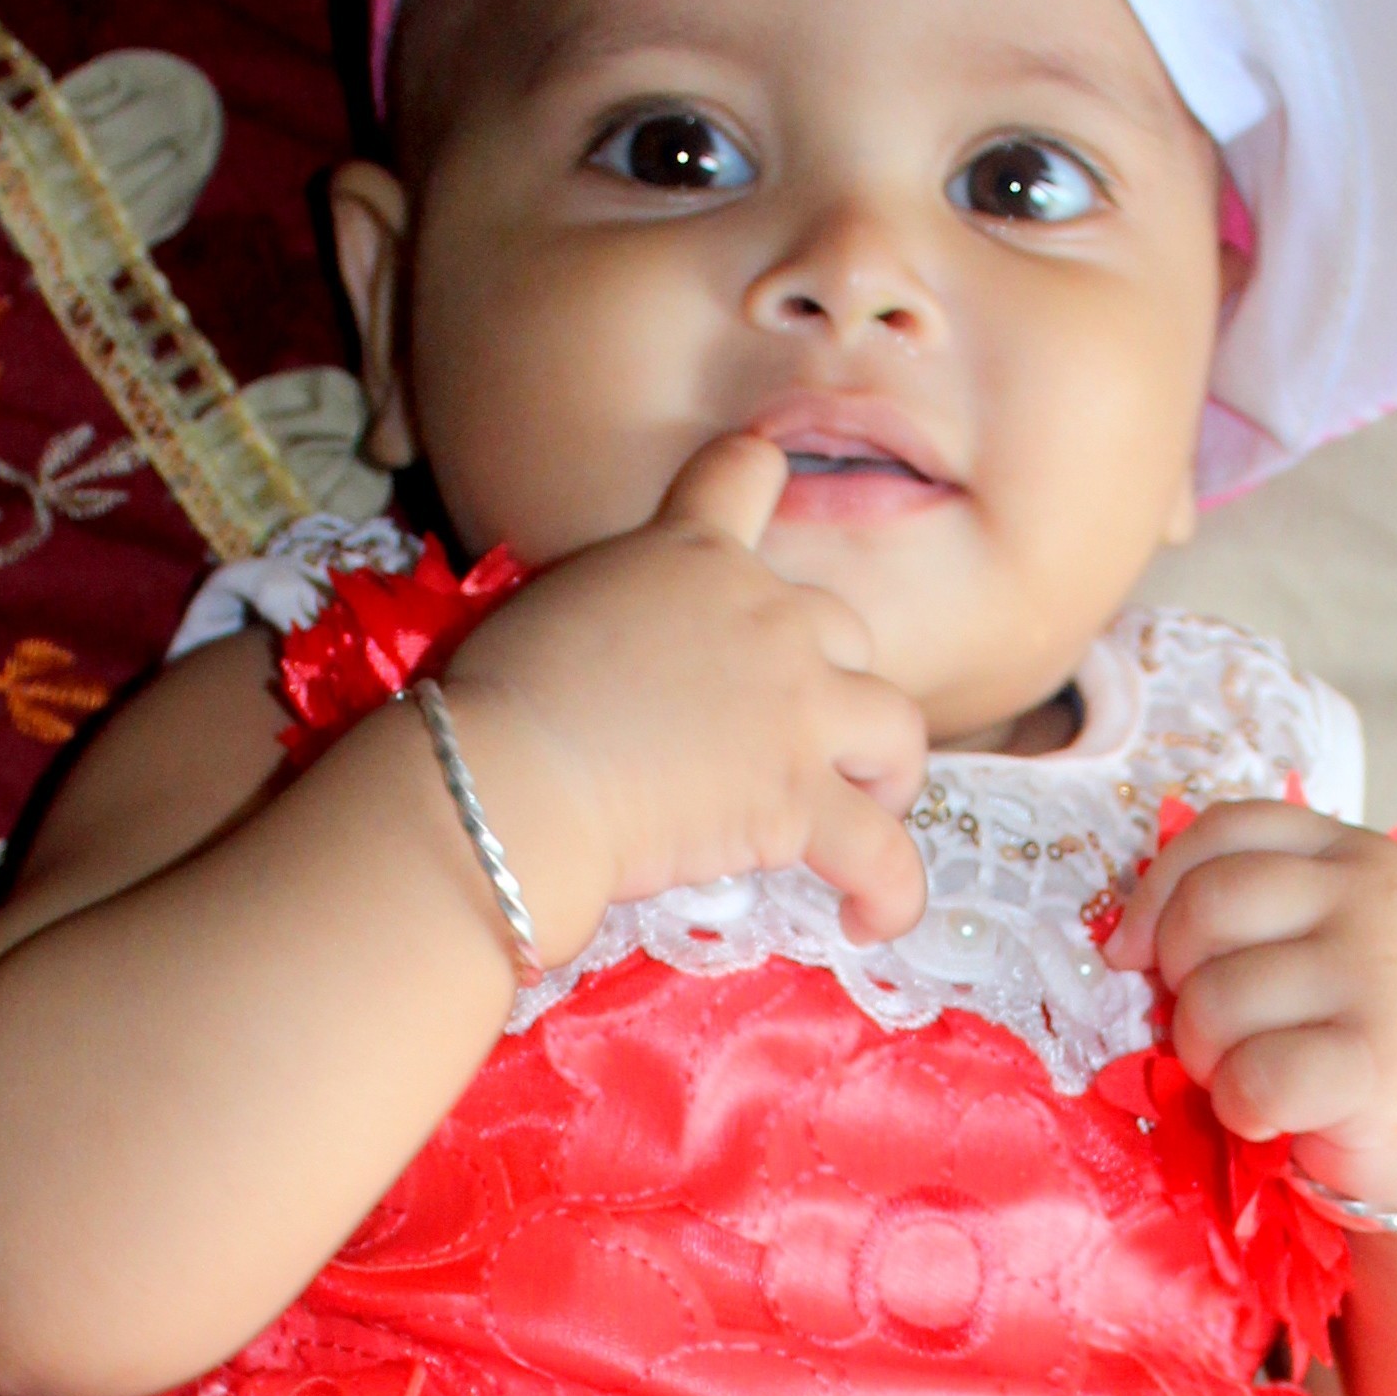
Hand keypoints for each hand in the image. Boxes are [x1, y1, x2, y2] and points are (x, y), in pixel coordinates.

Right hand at [438, 433, 930, 957]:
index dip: (764, 493)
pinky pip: (882, 850)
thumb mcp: (557, 611)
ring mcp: (794, 705)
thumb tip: (619, 668)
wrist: (508, 774)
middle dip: (831, 683)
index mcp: (689, 553)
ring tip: (861, 816)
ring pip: (898, 730)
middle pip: (845, 631)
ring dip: (887, 775)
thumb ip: (617, 615)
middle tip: (795, 741)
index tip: (759, 537)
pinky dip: (890, 890)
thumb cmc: (499, 701)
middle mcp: (763, 612)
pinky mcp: (798, 798)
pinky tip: (871, 920)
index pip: (747, 475)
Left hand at [1104, 797, 1396, 1216]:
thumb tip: (1122, 941)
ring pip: (1215, 999)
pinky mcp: (1380, 1058)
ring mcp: (1383, 972)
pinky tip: (1278, 1117)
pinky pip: (1251, 1078)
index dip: (1158, 891)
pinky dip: (1243, 1111)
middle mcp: (1375, 895)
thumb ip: (1239, 915)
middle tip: (1217, 1032)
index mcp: (1354, 853)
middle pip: (1206, 906)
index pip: (1223, 829)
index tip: (1138, 954)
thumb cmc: (1355, 1042)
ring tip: (1258, 1074)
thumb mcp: (1306, 948)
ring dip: (1209, 1059)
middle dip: (1180, 983)